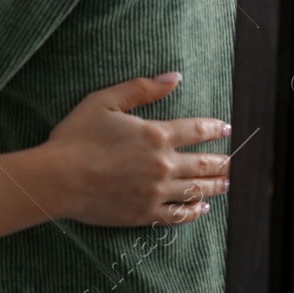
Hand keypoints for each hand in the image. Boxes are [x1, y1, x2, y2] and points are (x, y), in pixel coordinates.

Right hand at [43, 72, 230, 225]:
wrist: (59, 178)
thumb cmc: (76, 137)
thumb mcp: (103, 101)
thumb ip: (141, 88)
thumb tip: (174, 77)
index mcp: (155, 134)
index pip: (196, 130)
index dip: (214, 128)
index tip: (226, 129)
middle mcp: (163, 164)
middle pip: (203, 163)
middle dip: (222, 162)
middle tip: (234, 161)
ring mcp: (156, 192)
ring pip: (196, 189)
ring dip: (216, 186)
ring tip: (227, 183)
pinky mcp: (145, 213)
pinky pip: (179, 215)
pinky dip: (194, 212)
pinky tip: (202, 208)